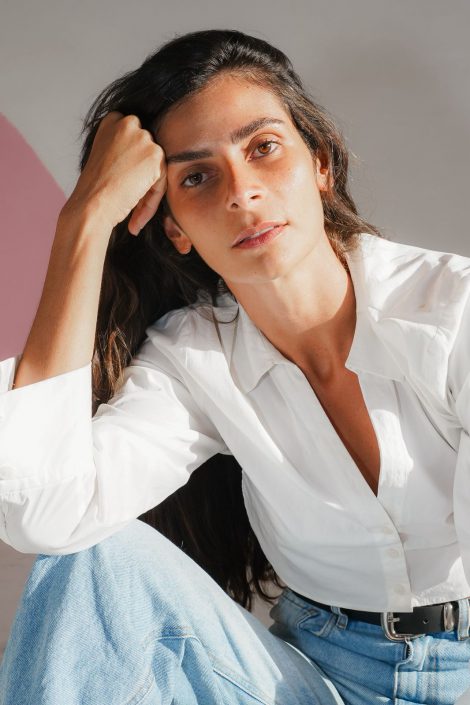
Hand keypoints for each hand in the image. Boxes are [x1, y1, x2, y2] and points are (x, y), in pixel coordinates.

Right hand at [65, 111, 167, 235]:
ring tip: (133, 215)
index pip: (134, 143)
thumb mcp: (104, 159)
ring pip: (156, 169)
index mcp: (111, 121)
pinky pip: (162, 182)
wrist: (91, 205)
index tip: (123, 188)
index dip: (131, 168)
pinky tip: (136, 217)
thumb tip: (142, 162)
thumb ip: (123, 152)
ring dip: (147, 193)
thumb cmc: (93, 191)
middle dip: (142, 179)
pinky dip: (152, 201)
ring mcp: (142, 137)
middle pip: (147, 154)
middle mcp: (127, 123)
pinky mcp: (155, 155)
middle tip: (129, 203)